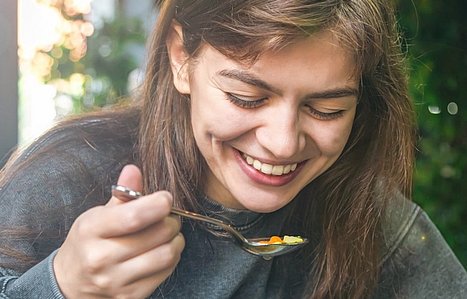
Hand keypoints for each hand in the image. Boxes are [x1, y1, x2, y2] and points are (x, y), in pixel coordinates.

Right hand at [53, 165, 184, 298]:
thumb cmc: (88, 242)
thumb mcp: (97, 215)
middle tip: (168, 217)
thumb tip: (134, 170)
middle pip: (157, 235)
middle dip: (170, 221)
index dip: (158, 204)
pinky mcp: (130, 296)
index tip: (166, 198)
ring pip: (166, 255)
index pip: (133, 217)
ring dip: (175, 240)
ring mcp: (115, 281)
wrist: (72, 282)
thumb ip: (121, 194)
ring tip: (168, 234)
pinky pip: (166, 272)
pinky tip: (163, 250)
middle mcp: (101, 258)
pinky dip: (171, 257)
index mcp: (91, 231)